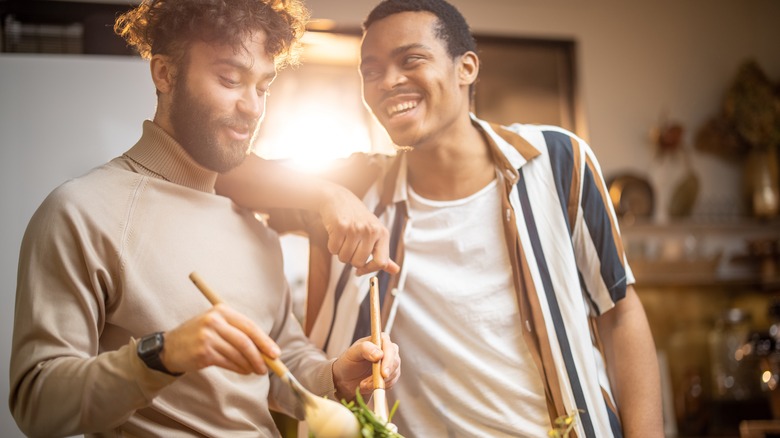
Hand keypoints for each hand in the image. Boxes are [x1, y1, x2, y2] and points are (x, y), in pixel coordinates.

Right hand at [159, 304, 280, 374]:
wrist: (169, 347)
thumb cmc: (198, 336)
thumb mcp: (216, 325)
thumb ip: (237, 332)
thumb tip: (265, 348)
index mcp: (221, 310)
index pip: (249, 325)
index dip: (264, 340)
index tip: (275, 352)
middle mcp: (214, 321)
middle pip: (245, 340)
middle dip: (260, 356)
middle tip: (268, 366)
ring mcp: (208, 337)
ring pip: (238, 354)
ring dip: (250, 365)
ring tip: (256, 370)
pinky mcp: (203, 352)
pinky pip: (228, 362)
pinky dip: (239, 368)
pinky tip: (244, 371)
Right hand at [318, 185, 399, 275]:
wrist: (338, 199)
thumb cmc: (357, 219)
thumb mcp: (374, 233)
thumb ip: (383, 253)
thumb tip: (395, 270)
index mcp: (383, 233)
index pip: (381, 262)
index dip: (369, 270)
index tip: (359, 271)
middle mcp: (371, 230)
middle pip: (359, 263)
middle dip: (350, 259)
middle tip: (349, 246)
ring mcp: (356, 228)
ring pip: (344, 258)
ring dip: (340, 253)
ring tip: (343, 239)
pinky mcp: (341, 226)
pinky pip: (333, 250)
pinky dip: (332, 246)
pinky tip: (336, 235)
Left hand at [331, 333, 399, 400]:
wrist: (345, 378)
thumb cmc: (348, 362)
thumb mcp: (352, 353)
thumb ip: (365, 349)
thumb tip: (380, 354)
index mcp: (379, 340)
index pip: (389, 347)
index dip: (388, 360)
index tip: (383, 373)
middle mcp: (387, 350)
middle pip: (395, 361)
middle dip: (383, 374)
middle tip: (370, 384)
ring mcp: (390, 362)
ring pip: (394, 373)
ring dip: (379, 382)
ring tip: (364, 384)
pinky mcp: (391, 374)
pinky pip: (392, 382)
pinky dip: (381, 386)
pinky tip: (369, 386)